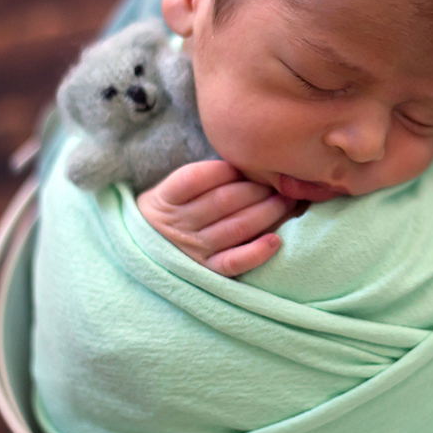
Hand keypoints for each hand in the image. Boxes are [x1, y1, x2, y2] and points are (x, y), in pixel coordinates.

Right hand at [136, 160, 296, 276]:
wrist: (146, 249)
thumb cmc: (173, 209)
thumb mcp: (172, 188)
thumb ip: (203, 176)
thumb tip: (249, 162)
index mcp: (166, 198)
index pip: (195, 178)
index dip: (225, 169)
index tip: (246, 163)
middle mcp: (179, 224)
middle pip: (223, 201)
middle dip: (257, 188)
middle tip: (279, 181)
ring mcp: (194, 249)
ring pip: (236, 227)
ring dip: (267, 212)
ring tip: (286, 202)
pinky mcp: (208, 270)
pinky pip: (234, 263)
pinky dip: (256, 252)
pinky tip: (276, 240)